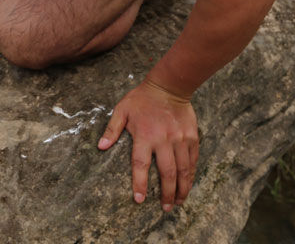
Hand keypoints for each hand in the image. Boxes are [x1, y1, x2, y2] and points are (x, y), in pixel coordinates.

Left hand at [98, 78, 198, 210]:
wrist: (169, 86)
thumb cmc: (141, 99)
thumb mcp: (122, 110)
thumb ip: (112, 129)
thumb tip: (101, 146)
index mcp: (144, 136)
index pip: (141, 164)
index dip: (140, 183)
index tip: (139, 199)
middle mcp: (164, 140)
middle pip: (167, 173)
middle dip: (166, 193)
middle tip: (165, 207)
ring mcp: (180, 140)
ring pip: (183, 170)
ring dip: (181, 188)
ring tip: (178, 201)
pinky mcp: (192, 137)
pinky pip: (193, 160)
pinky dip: (191, 174)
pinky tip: (188, 183)